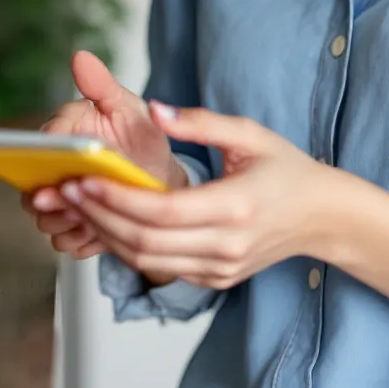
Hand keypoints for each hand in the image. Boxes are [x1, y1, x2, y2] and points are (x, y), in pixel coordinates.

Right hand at [24, 52, 190, 260]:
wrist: (163, 178)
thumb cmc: (141, 138)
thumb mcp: (129, 108)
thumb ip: (102, 85)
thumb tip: (80, 57)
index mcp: (61, 133)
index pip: (37, 146)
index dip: (43, 158)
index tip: (63, 165)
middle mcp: (50, 169)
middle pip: (31, 191)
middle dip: (54, 199)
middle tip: (79, 198)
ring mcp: (59, 201)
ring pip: (46, 221)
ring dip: (70, 222)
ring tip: (99, 215)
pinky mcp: (72, 228)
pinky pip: (66, 242)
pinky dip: (84, 240)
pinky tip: (105, 230)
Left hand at [61, 102, 330, 288]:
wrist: (323, 217)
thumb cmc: (287, 169)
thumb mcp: (249, 133)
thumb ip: (200, 121)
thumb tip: (154, 108)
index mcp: (235, 206)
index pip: (162, 211)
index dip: (118, 199)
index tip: (84, 180)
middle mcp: (227, 245)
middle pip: (146, 242)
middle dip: (100, 217)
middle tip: (65, 192)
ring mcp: (221, 268)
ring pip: (149, 261)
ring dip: (107, 235)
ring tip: (78, 207)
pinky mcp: (216, 279)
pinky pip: (163, 268)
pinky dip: (130, 248)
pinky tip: (109, 223)